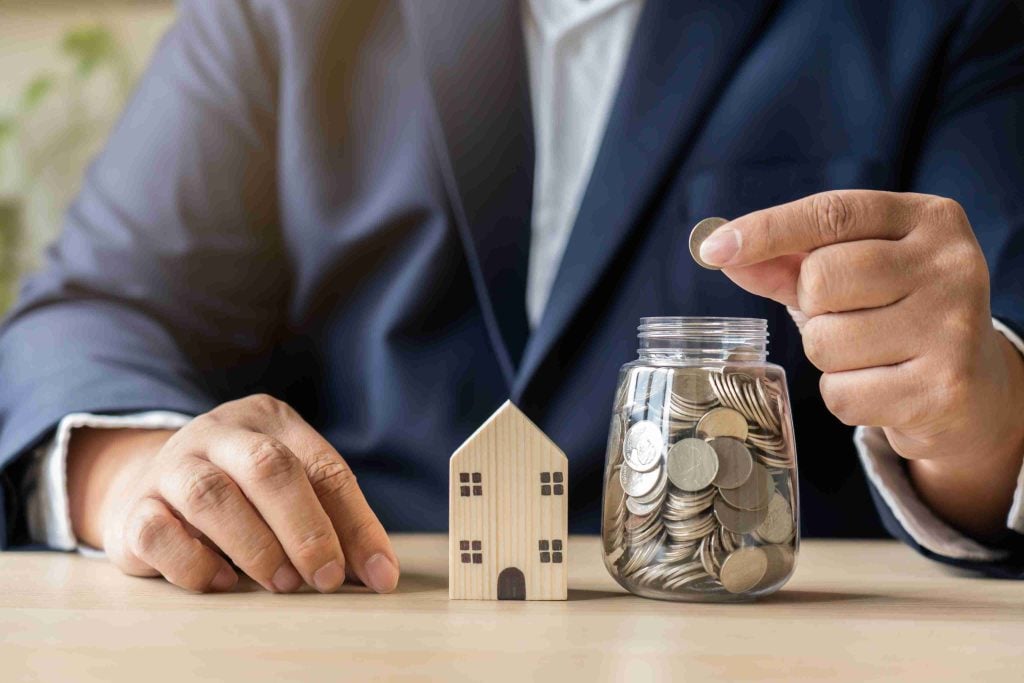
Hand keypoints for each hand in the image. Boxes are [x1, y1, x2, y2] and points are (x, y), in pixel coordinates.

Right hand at [67, 395, 399, 593]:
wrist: (150, 489)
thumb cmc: (242, 494)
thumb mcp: (293, 493)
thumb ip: (335, 525)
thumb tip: (380, 576)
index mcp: (270, 421)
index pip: (324, 468)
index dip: (356, 525)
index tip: (379, 575)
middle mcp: (219, 433)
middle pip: (268, 467)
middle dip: (305, 528)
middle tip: (325, 578)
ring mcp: (172, 466)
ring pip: (211, 495)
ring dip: (255, 546)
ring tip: (281, 584)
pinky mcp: (134, 508)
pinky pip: (159, 534)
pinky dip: (195, 563)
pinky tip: (223, 581)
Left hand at [699, 190, 1023, 536]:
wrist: (975, 387)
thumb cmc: (897, 316)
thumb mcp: (852, 274)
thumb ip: (787, 261)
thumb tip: (720, 251)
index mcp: (929, 220)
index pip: (831, 214)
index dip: (767, 229)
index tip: (714, 248)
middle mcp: (950, 265)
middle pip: (821, 279)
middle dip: (811, 307)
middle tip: (847, 317)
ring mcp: (952, 327)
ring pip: (825, 342)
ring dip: (828, 357)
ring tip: (870, 354)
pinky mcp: (943, 388)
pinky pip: (841, 394)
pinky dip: (845, 396)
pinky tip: (883, 387)